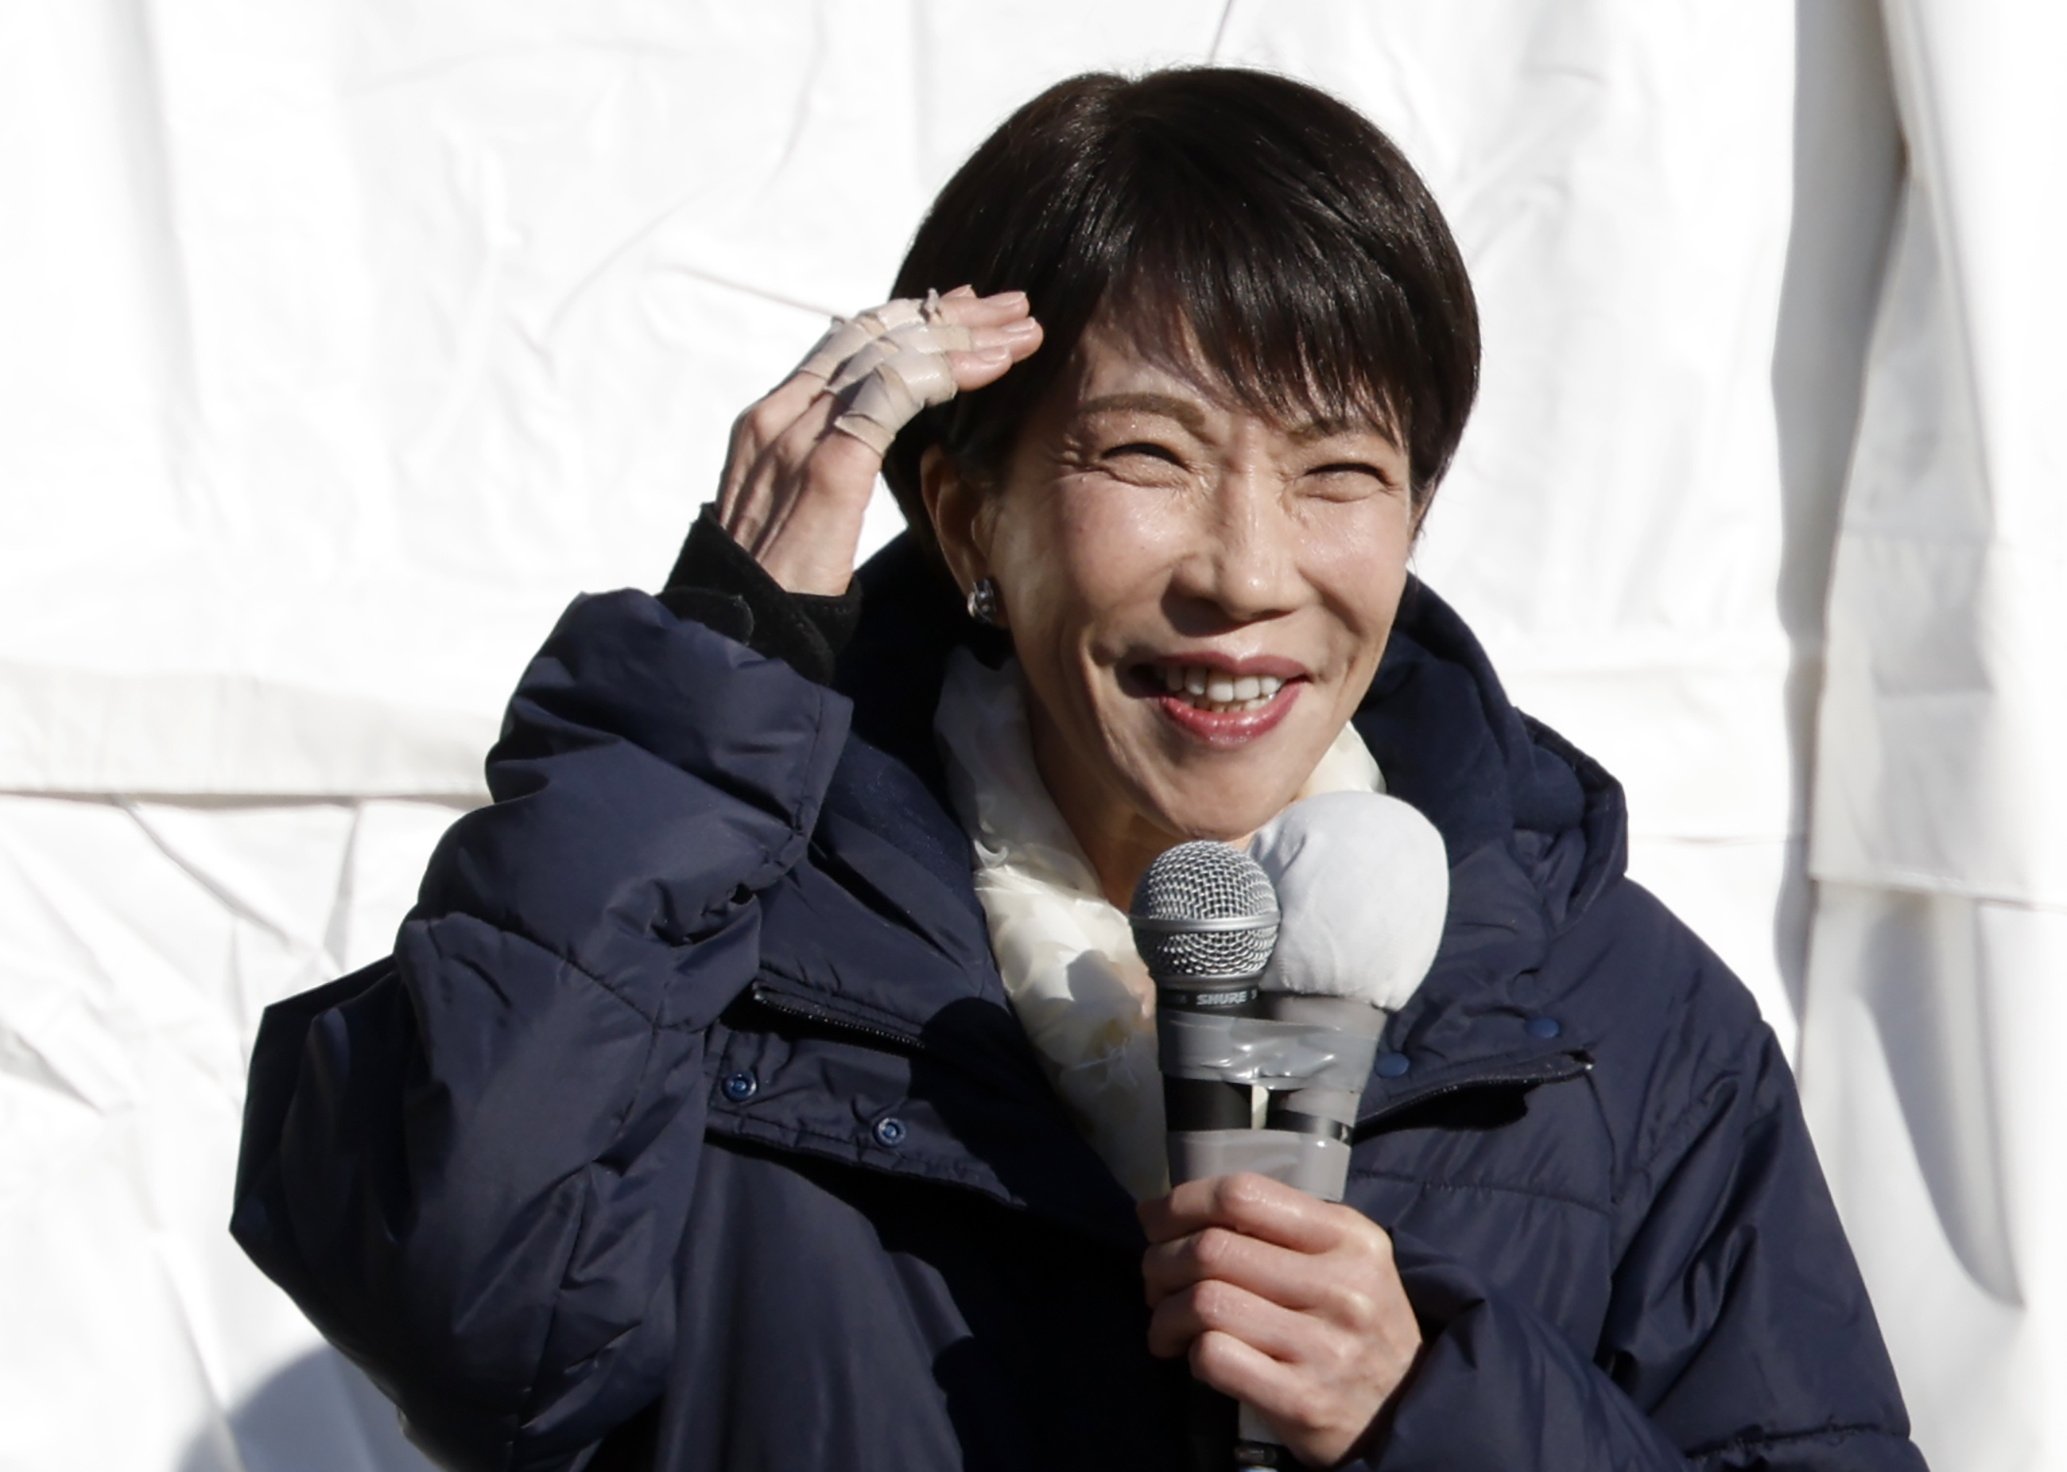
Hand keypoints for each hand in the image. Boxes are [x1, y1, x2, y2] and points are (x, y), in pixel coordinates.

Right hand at [715, 286, 1041, 594]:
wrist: (743, 629)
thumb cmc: (775, 587)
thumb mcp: (794, 510)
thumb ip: (825, 466)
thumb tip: (866, 449)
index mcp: (770, 420)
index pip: (847, 342)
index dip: (910, 319)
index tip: (964, 310)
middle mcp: (781, 414)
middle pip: (874, 333)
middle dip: (949, 314)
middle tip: (1011, 307)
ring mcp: (801, 434)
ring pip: (891, 351)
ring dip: (965, 336)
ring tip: (1021, 333)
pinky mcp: (831, 464)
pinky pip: (896, 391)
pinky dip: (949, 371)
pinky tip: (992, 367)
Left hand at [1141, 1173, 1421, 1466]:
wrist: (1406, 1410)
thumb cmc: (1358, 1323)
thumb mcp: (1345, 1258)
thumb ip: (1279, 1228)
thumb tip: (1178, 1211)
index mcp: (1349, 1236)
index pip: (1243, 1194)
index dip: (1181, 1202)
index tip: (1154, 1220)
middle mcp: (1342, 1286)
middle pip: (1211, 1249)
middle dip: (1160, 1261)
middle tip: (1155, 1279)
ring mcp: (1324, 1346)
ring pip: (1204, 1303)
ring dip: (1164, 1312)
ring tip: (1166, 1323)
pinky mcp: (1303, 1400)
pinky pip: (1214, 1357)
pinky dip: (1190, 1353)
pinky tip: (1194, 1355)